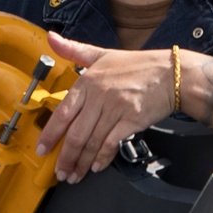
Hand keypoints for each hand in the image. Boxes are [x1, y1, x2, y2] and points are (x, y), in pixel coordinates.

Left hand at [36, 32, 174, 183]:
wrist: (170, 74)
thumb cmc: (136, 65)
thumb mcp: (102, 54)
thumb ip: (73, 50)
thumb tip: (51, 37)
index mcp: (88, 82)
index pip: (63, 113)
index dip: (50, 134)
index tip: (42, 149)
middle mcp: (99, 96)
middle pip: (75, 134)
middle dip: (65, 157)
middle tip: (59, 172)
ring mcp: (115, 109)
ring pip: (92, 142)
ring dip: (81, 162)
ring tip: (75, 175)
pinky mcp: (131, 120)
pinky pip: (112, 143)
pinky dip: (103, 157)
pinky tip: (97, 166)